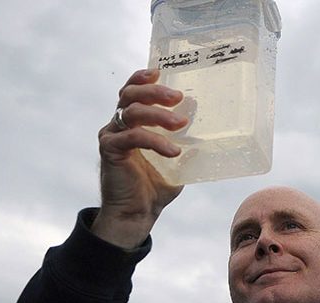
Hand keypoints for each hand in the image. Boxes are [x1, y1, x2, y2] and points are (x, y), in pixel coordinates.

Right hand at [92, 69, 188, 248]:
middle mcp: (118, 124)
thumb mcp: (178, 160)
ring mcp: (112, 135)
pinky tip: (173, 151)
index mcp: (131, 122)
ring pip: (131, 111)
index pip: (132, 90)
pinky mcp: (110, 150)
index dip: (143, 77)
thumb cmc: (155, 186)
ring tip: (180, 123)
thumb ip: (187, 142)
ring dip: (158, 114)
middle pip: (130, 94)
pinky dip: (155, 140)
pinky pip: (133, 137)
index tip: (161, 72)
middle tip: (177, 97)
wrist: (137, 214)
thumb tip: (209, 127)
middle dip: (154, 91)